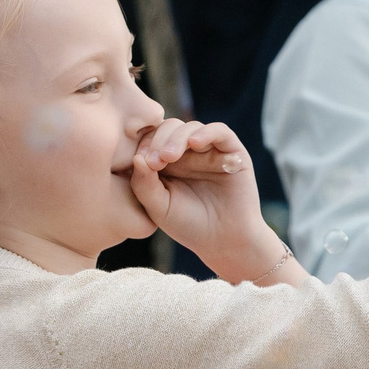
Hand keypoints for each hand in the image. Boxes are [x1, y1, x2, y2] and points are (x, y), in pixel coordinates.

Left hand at [127, 119, 292, 282]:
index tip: (140, 161)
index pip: (150, 138)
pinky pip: (219, 131)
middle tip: (156, 161)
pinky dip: (206, 133)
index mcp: (165, 163)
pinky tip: (194, 143)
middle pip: (168, 128)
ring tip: (169, 157)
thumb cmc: (188, 226)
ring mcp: (209, 151)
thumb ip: (143, 184)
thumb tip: (136, 157)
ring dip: (177, 138)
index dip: (144, 144)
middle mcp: (187, 153)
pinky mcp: (232, 152)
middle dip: (159, 140)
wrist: (224, 241)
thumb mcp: (158, 208)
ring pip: (190, 127)